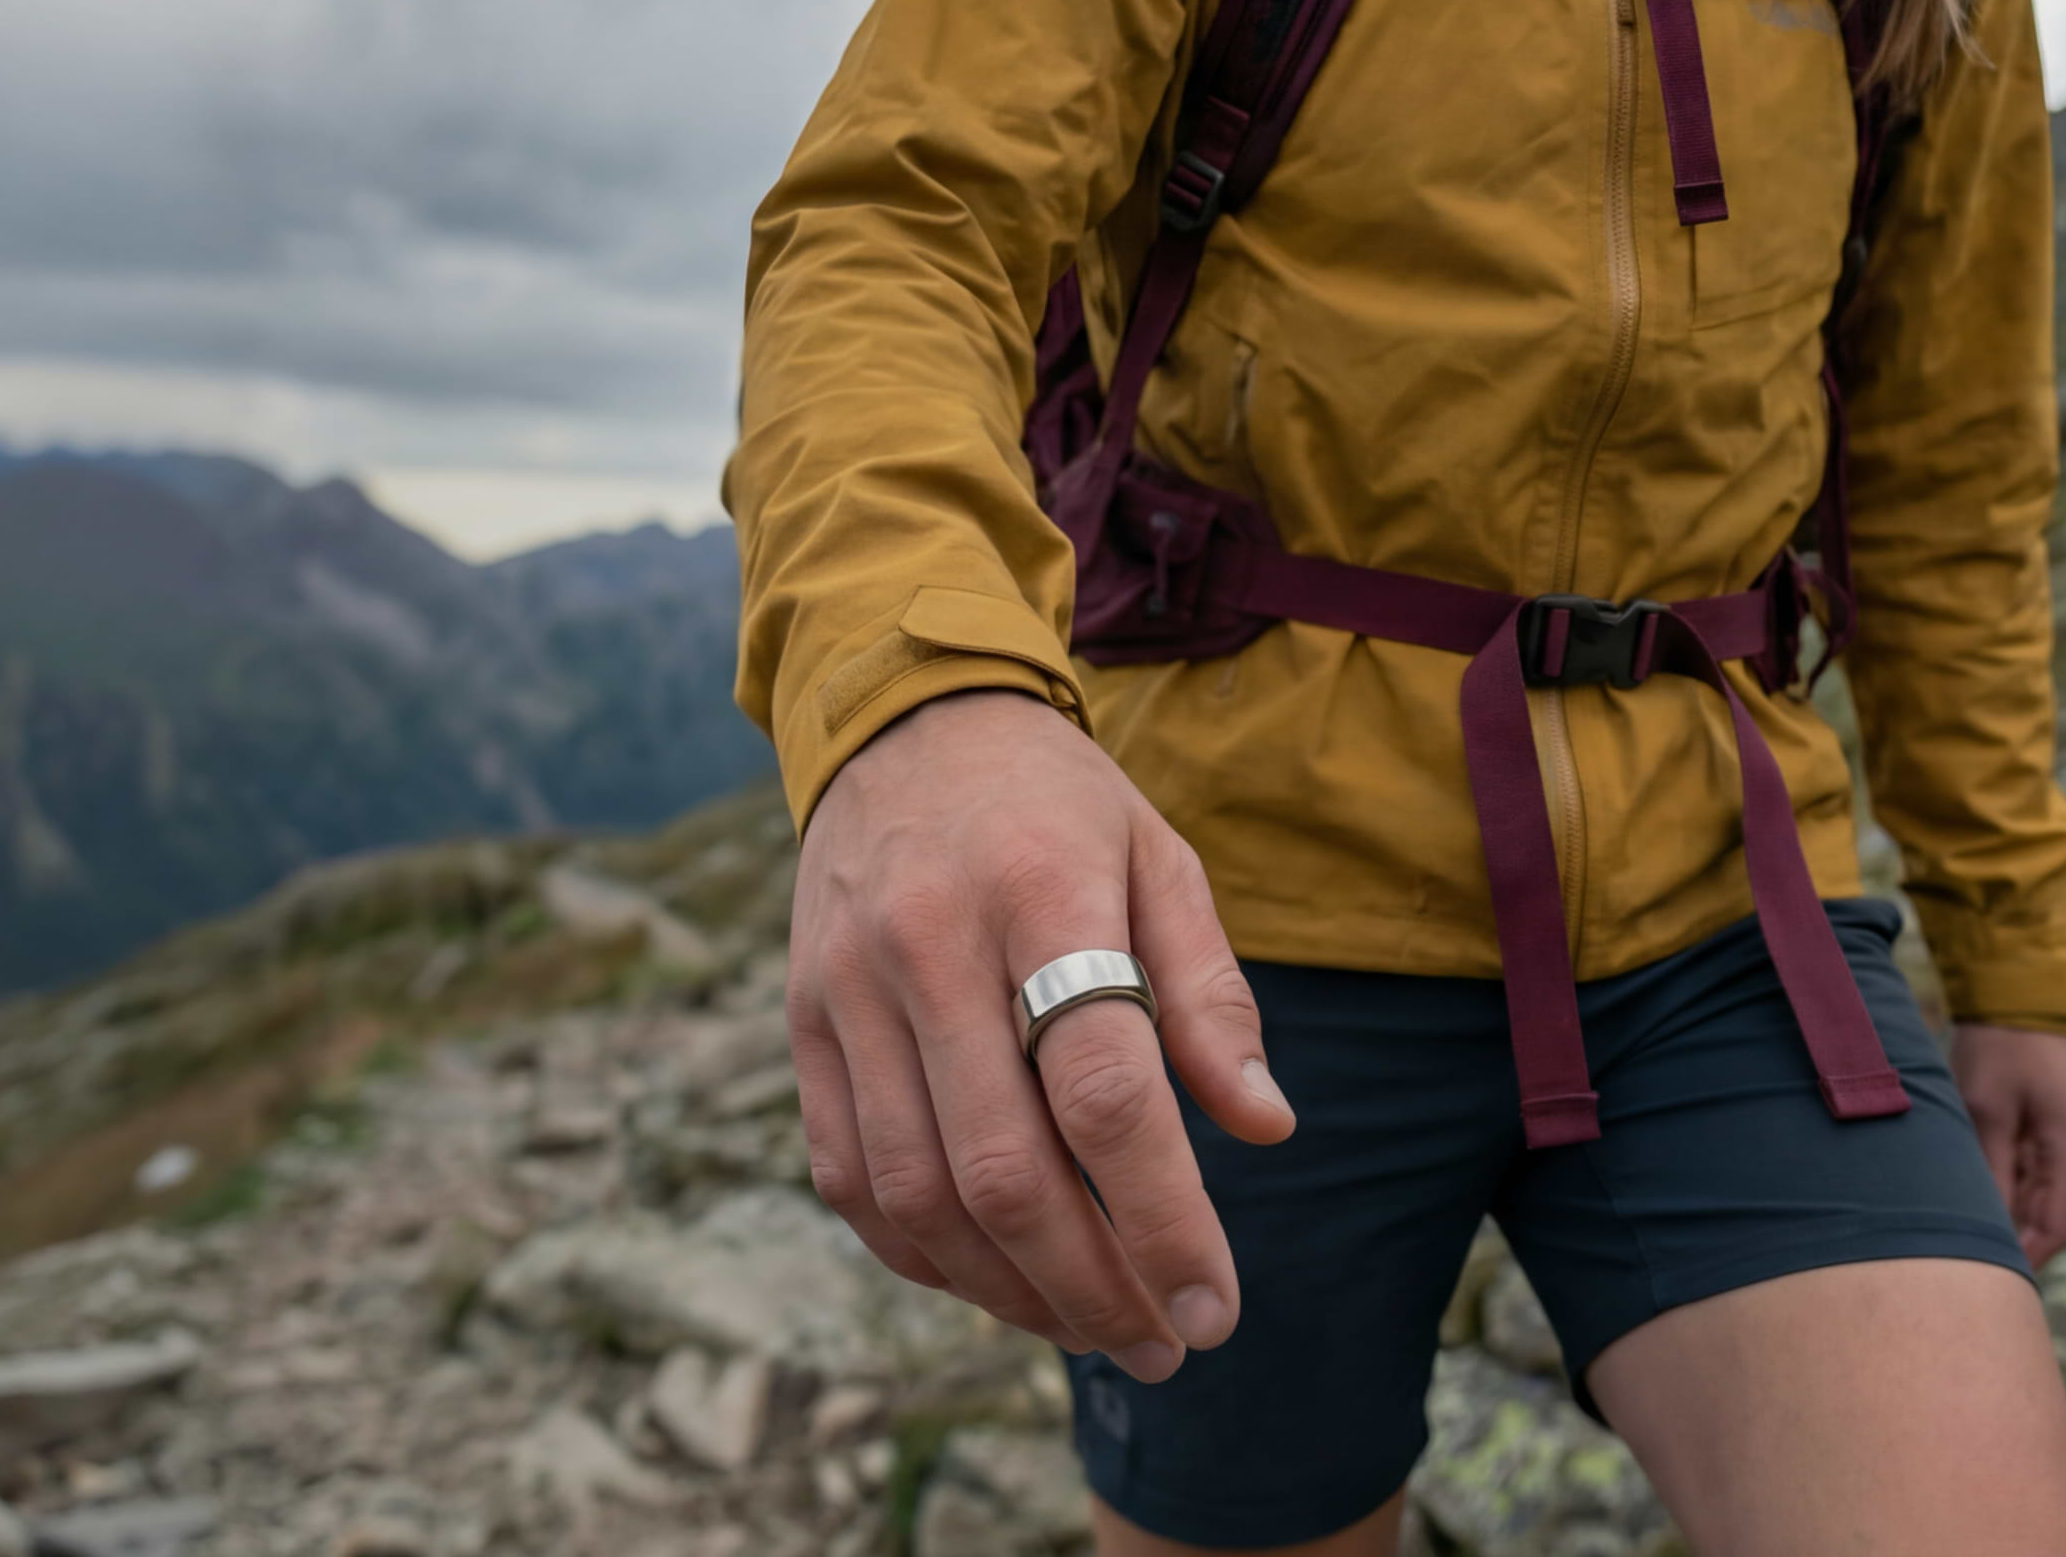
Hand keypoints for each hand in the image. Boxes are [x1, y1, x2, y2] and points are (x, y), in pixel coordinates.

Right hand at [787, 687, 1294, 1378]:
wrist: (900, 722)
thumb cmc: (1055, 808)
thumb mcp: (1161, 861)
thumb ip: (1209, 997)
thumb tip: (1264, 1128)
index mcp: (1040, 893)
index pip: (1102, 1091)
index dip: (1164, 1218)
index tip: (1217, 1306)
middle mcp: (927, 945)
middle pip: (1005, 1168)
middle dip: (1092, 1286)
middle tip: (1163, 1343)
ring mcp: (846, 989)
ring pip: (919, 1192)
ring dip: (1009, 1291)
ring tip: (1087, 1325)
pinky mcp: (801, 1023)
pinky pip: (849, 1176)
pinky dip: (921, 1253)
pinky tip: (992, 1277)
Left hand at [1950, 1023, 2065, 1264]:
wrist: (2016, 1001)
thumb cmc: (1998, 1052)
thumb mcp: (1985, 1111)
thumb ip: (1989, 1167)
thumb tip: (1985, 1223)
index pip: (2056, 1225)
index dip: (2027, 1256)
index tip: (1994, 1281)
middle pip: (2051, 1217)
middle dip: (2016, 1243)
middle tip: (1969, 1268)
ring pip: (2041, 1198)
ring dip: (2010, 1218)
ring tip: (1965, 1241)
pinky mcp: (2052, 1130)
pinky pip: (2033, 1175)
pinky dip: (2009, 1192)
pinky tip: (1976, 1203)